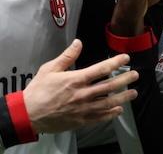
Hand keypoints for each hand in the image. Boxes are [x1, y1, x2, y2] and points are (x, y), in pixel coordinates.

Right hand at [23, 39, 138, 133]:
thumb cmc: (37, 90)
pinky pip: (100, 117)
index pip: (101, 69)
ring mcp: (82, 108)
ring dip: (123, 97)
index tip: (125, 58)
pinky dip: (111, 114)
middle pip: (109, 86)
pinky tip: (119, 110)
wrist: (27, 114)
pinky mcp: (81, 120)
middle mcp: (82, 94)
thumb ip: (67, 57)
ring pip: (108, 103)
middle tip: (135, 75)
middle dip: (124, 80)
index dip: (115, 62)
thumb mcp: (49, 69)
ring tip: (133, 92)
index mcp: (75, 80)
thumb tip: (79, 42)